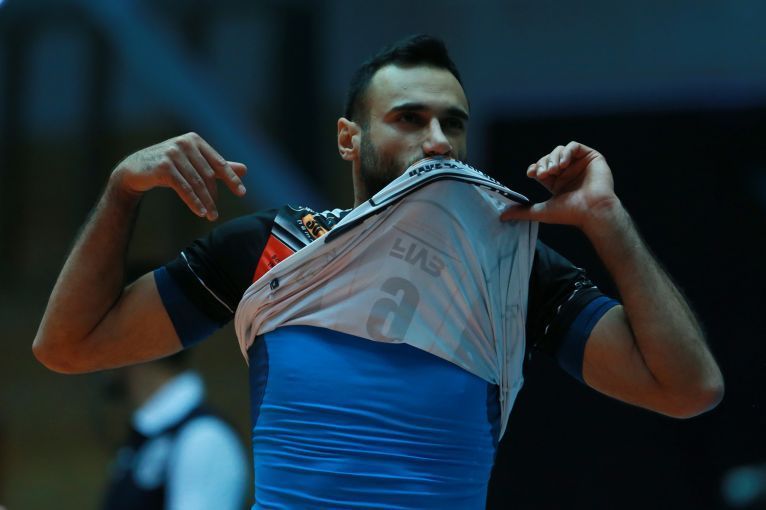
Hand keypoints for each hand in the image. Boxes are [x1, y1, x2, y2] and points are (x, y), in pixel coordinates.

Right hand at [111, 132, 246, 220]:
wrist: (135, 170)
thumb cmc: (169, 166)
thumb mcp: (194, 164)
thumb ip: (217, 166)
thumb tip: (245, 169)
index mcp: (195, 140)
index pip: (219, 163)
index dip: (231, 179)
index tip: (242, 193)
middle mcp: (185, 143)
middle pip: (207, 175)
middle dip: (213, 196)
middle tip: (216, 213)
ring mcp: (173, 153)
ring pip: (196, 183)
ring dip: (205, 202)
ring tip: (210, 216)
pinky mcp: (164, 166)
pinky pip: (184, 188)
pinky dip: (193, 201)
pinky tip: (199, 212)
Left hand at [500, 141, 619, 230]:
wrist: (592, 211)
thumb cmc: (570, 213)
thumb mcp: (541, 211)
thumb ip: (522, 212)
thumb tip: (502, 216)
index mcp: (558, 183)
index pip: (542, 169)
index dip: (535, 168)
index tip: (531, 173)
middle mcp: (568, 173)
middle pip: (549, 158)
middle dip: (543, 163)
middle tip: (543, 173)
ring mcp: (580, 164)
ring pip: (560, 151)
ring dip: (553, 158)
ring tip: (554, 170)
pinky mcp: (591, 158)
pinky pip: (575, 146)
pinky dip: (567, 152)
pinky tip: (564, 164)